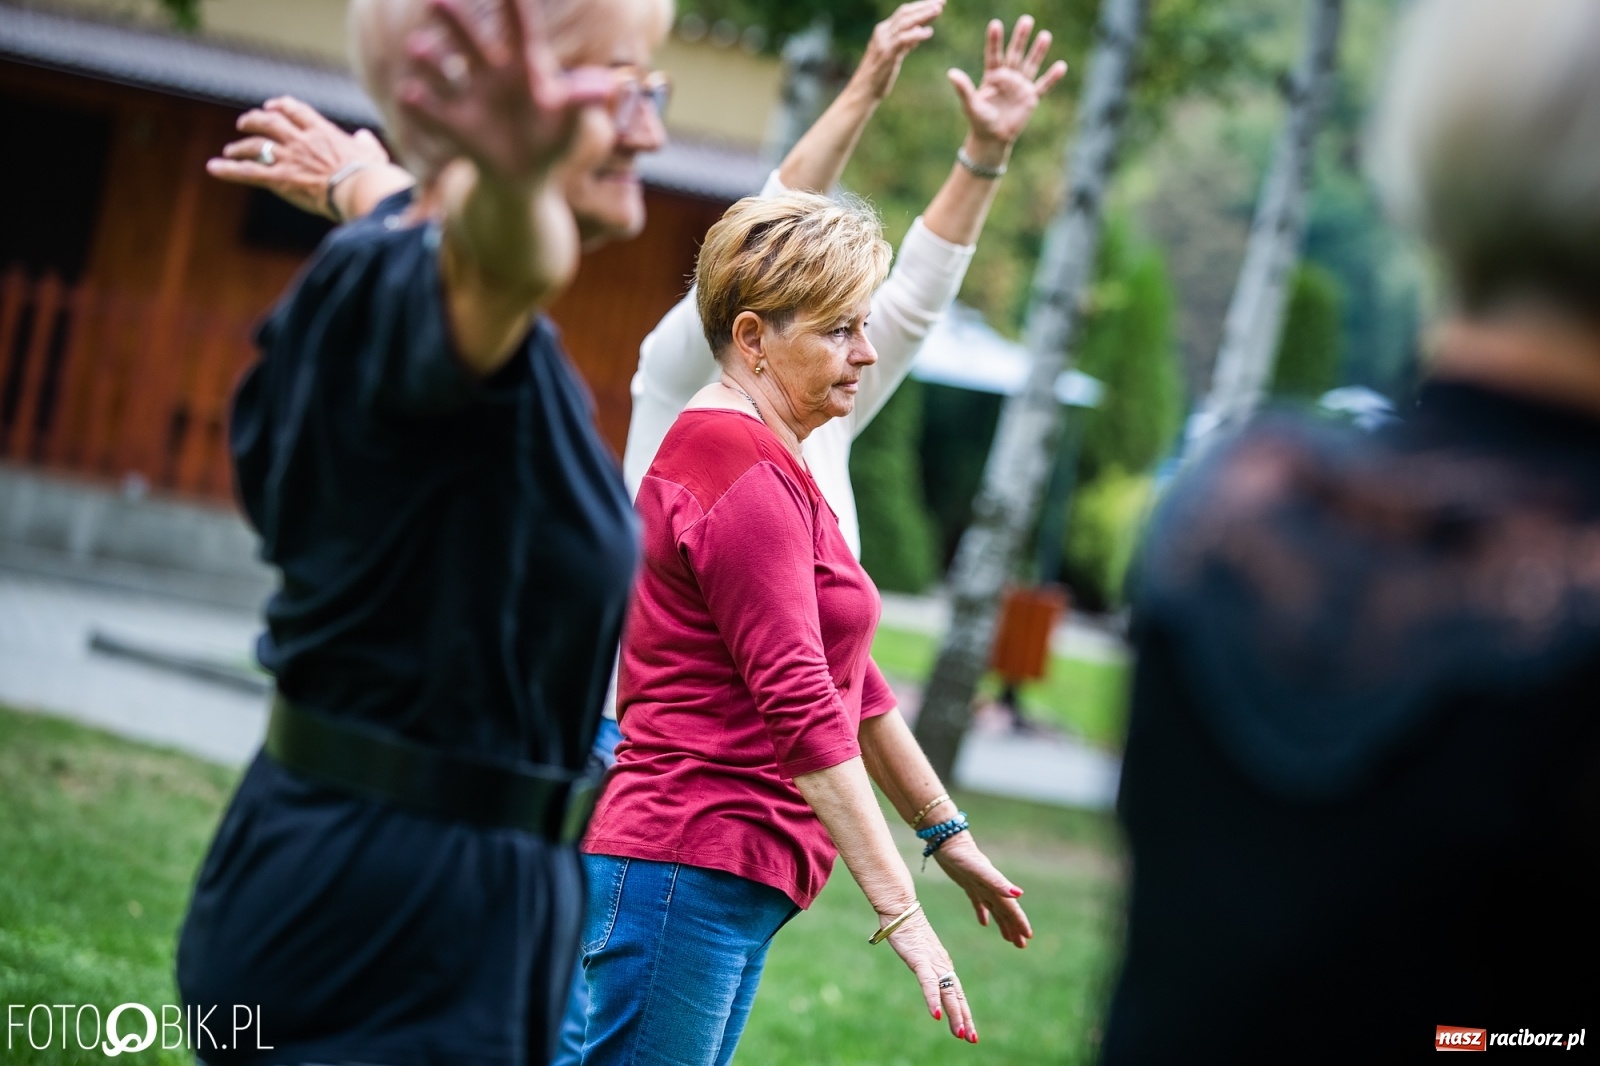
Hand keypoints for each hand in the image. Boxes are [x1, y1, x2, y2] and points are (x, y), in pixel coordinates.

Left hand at [208, 97, 392, 218]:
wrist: (359, 188)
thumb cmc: (370, 174)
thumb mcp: (373, 153)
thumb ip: (366, 142)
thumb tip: (364, 136)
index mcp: (322, 131)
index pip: (296, 110)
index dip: (281, 106)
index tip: (273, 106)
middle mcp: (301, 140)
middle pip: (270, 122)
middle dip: (254, 120)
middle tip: (244, 123)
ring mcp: (289, 158)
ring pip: (256, 145)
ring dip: (240, 146)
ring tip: (230, 150)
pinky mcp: (280, 179)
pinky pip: (249, 172)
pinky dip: (229, 170)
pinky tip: (213, 168)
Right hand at [397, 0, 612, 185]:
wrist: (525, 175)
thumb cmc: (550, 138)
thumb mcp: (568, 123)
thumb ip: (580, 102)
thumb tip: (607, 87)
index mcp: (524, 68)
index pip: (520, 30)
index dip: (513, 7)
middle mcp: (492, 75)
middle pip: (472, 43)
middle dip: (456, 23)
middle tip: (437, 1)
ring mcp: (471, 99)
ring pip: (445, 74)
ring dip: (431, 62)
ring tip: (417, 48)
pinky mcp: (456, 127)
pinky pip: (435, 114)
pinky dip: (420, 107)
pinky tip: (409, 95)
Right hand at [851, 0, 944, 102]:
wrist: (864, 91)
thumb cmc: (879, 76)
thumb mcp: (894, 55)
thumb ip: (906, 42)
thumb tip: (919, 30)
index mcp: (884, 31)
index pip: (904, 12)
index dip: (921, 5)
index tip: (939, 2)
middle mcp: (882, 32)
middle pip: (905, 12)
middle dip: (925, 5)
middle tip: (943, 1)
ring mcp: (883, 42)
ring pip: (905, 22)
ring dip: (923, 15)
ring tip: (938, 10)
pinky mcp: (887, 54)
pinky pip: (902, 40)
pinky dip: (916, 34)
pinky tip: (929, 32)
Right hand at [885, 909, 978, 1043]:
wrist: (900, 908)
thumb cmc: (908, 928)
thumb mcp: (920, 952)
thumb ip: (926, 966)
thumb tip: (929, 977)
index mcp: (943, 965)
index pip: (957, 993)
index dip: (964, 1012)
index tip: (970, 1032)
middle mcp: (942, 965)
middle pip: (956, 995)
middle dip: (964, 1018)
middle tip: (972, 1039)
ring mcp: (932, 962)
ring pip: (947, 992)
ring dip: (954, 1014)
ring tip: (960, 1033)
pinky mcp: (919, 959)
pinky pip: (928, 983)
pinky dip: (933, 999)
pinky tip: (936, 1014)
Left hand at [932, 833, 1033, 948]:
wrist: (945, 838)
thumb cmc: (961, 854)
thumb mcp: (978, 870)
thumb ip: (997, 882)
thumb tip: (1018, 894)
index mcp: (995, 886)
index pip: (1010, 908)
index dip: (1019, 922)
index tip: (1029, 937)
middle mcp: (990, 886)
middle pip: (1005, 910)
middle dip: (1014, 927)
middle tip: (1022, 946)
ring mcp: (979, 885)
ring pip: (994, 908)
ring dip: (1002, 923)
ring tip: (1008, 939)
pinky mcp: (968, 883)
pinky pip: (978, 902)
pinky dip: (983, 913)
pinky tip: (984, 923)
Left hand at [948, 16, 1067, 158]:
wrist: (992, 139)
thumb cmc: (979, 121)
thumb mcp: (970, 104)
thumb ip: (963, 88)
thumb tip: (951, 73)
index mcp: (992, 76)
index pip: (993, 55)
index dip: (994, 40)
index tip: (995, 24)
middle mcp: (1007, 77)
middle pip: (1015, 54)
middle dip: (1020, 38)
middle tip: (1026, 20)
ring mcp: (1020, 86)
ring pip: (1030, 65)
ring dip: (1038, 51)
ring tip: (1045, 35)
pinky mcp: (1030, 98)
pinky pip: (1043, 86)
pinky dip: (1051, 78)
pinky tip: (1061, 66)